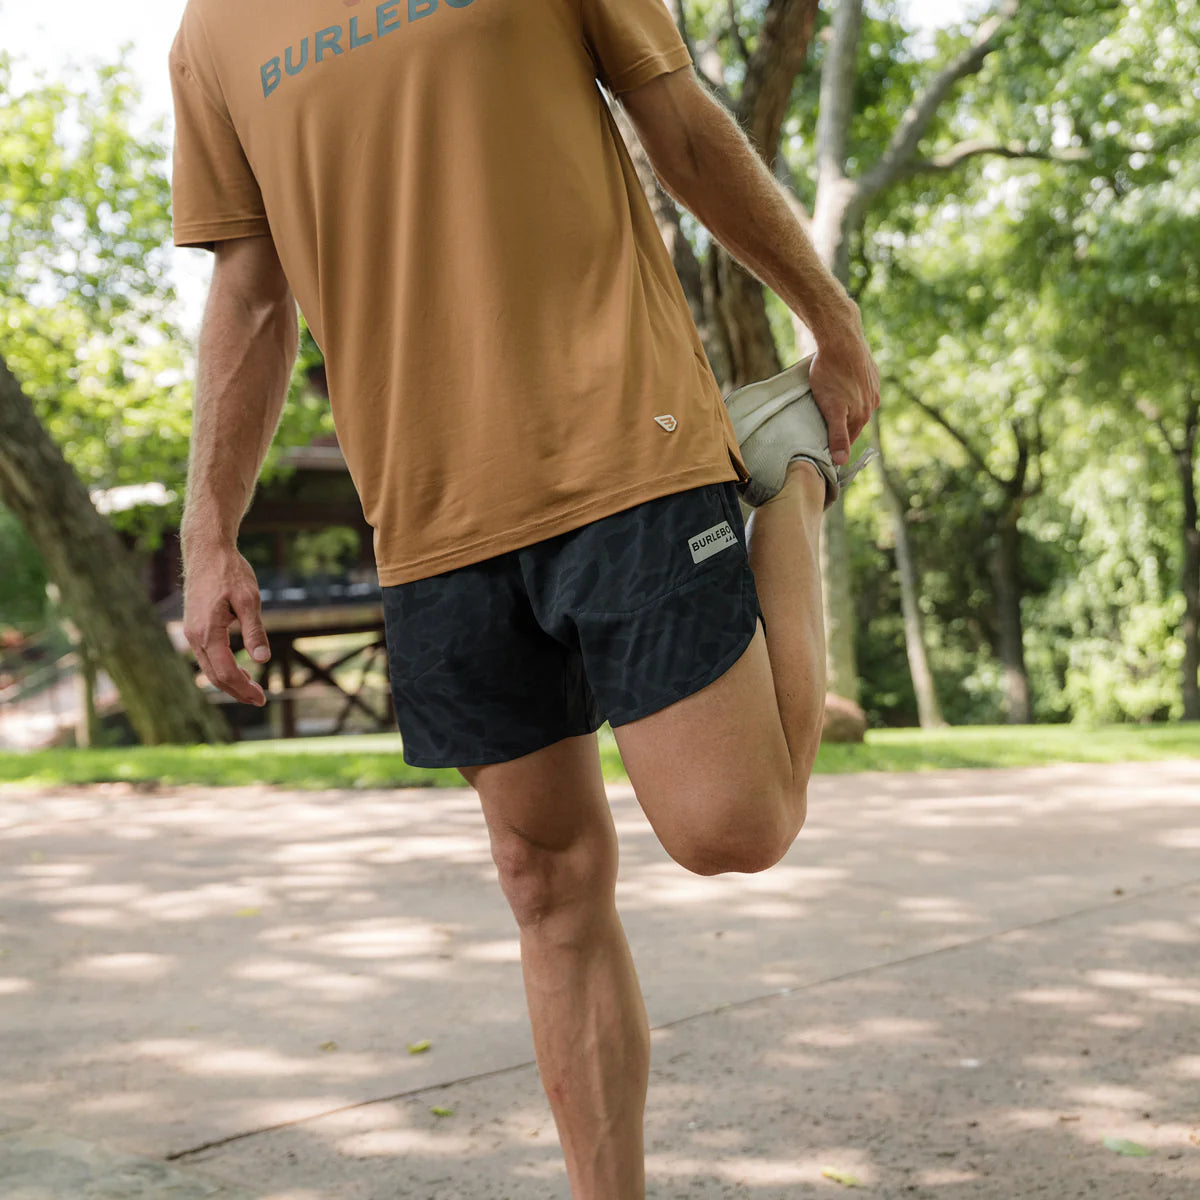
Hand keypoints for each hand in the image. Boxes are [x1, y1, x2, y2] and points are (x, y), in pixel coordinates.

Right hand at [183, 546, 270, 706]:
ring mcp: (191, 632)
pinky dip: (221, 669)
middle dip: (237, 691)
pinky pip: (206, 656)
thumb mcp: (249, 599)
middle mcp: (195, 636)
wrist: (206, 551)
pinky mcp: (194, 627)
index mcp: (208, 631)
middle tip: (260, 699)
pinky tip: (238, 671)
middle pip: (214, 676)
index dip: (243, 688)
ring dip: (229, 682)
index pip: (225, 671)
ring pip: (208, 668)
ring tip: (251, 690)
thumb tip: (262, 659)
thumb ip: (254, 631)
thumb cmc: (230, 572)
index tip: (262, 698)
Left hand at [808, 313, 880, 465]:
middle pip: (853, 422)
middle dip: (840, 427)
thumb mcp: (831, 408)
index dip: (835, 445)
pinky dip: (849, 392)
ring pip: (857, 405)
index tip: (823, 449)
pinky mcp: (869, 371)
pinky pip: (858, 388)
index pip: (848, 438)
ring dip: (845, 409)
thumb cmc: (831, 373)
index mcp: (863, 413)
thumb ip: (837, 435)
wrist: (841, 336)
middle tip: (822, 428)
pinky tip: (839, 388)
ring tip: (829, 407)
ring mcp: (872, 385)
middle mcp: (872, 402)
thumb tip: (842, 461)